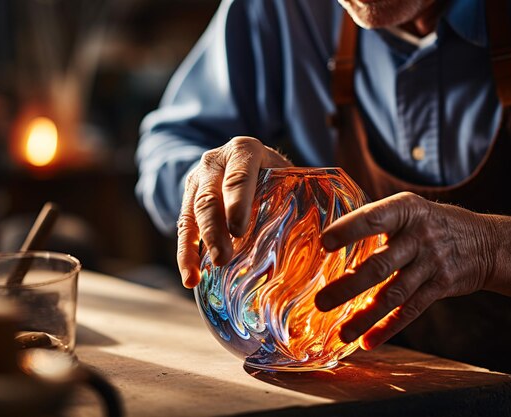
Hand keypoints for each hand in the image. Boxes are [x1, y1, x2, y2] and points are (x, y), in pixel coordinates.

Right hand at [176, 136, 291, 287]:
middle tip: (223, 259)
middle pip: (209, 198)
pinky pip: (183, 230)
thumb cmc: (275, 172)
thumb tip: (328, 234)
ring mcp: (196, 182)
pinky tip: (190, 279)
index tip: (239, 230)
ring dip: (194, 248)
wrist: (244, 159)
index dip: (237, 202)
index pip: (238, 176)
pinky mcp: (187, 203)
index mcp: (243, 151)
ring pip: (190, 215)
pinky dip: (185, 256)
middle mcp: (214, 162)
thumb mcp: (286, 173)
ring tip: (197, 277)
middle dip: (214, 230)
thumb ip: (299, 193)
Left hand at [314, 192, 498, 349]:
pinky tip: (367, 341)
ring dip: (365, 316)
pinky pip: (411, 311)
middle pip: (380, 265)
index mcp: (405, 210)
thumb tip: (326, 238)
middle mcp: (419, 236)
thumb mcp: (409, 209)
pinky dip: (388, 328)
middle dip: (348, 286)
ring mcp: (431, 263)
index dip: (349, 230)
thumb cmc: (430, 223)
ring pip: (393, 295)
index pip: (374, 218)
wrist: (485, 242)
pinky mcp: (440, 286)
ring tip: (341, 333)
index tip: (324, 243)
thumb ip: (377, 220)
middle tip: (320, 301)